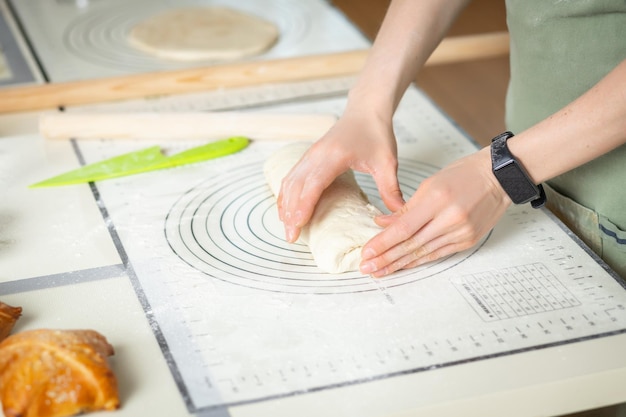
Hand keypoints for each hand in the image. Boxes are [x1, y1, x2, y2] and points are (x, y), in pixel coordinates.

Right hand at [277, 109, 404, 241]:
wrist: (366, 110)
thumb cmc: (376, 133)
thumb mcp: (387, 162)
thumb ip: (390, 189)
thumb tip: (398, 215)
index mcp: (334, 155)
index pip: (314, 183)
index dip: (304, 204)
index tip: (298, 223)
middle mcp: (317, 154)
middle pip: (296, 186)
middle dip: (291, 212)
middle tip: (291, 237)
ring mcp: (310, 155)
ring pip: (290, 182)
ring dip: (285, 205)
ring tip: (287, 228)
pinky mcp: (309, 156)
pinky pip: (292, 177)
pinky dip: (286, 194)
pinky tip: (286, 209)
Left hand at [359, 147, 510, 276]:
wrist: (499, 178)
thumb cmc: (464, 174)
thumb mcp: (430, 184)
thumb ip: (406, 207)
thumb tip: (382, 223)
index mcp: (437, 200)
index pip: (403, 228)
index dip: (383, 243)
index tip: (367, 252)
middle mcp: (450, 219)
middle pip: (411, 244)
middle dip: (386, 258)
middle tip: (367, 268)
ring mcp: (461, 232)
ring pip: (423, 253)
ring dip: (399, 264)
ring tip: (381, 271)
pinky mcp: (468, 240)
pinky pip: (438, 254)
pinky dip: (419, 261)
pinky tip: (404, 266)